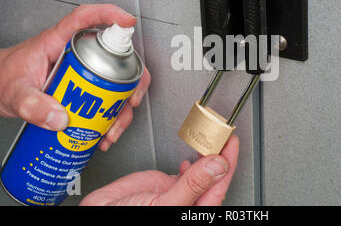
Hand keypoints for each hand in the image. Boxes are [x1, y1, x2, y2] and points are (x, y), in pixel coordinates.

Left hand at [0, 4, 150, 150]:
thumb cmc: (6, 78)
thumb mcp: (14, 93)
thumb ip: (32, 106)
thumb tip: (59, 118)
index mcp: (59, 41)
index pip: (86, 18)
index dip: (109, 15)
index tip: (127, 21)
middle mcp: (78, 52)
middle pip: (116, 56)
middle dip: (131, 81)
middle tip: (129, 100)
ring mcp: (86, 69)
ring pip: (118, 81)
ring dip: (122, 107)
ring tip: (112, 128)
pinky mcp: (88, 86)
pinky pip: (109, 98)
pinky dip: (112, 116)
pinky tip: (105, 131)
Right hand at [80, 135, 238, 205]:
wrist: (99, 214)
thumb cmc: (125, 219)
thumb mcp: (164, 203)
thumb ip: (191, 185)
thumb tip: (217, 166)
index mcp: (194, 210)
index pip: (219, 183)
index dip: (228, 161)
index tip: (231, 141)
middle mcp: (189, 201)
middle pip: (213, 176)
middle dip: (221, 155)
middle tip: (223, 134)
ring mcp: (177, 192)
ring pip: (200, 172)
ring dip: (208, 156)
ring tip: (213, 140)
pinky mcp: (164, 184)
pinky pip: (185, 172)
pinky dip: (192, 162)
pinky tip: (194, 157)